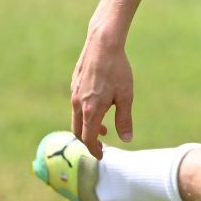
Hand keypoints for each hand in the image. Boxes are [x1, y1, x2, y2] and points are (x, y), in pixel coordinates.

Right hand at [70, 27, 134, 157]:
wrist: (103, 44)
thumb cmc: (117, 70)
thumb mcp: (126, 96)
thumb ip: (124, 119)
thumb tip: (126, 139)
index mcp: (90, 110)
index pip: (88, 138)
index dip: (94, 149)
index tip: (101, 156)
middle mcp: (78, 104)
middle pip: (78, 131)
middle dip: (89, 141)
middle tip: (101, 146)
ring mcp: (74, 93)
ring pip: (76, 118)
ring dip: (88, 126)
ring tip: (105, 127)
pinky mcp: (74, 84)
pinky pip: (76, 105)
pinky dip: (85, 114)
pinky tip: (100, 107)